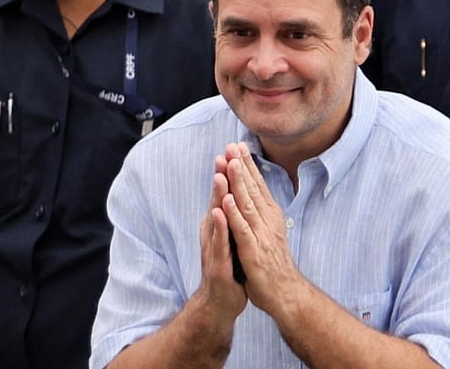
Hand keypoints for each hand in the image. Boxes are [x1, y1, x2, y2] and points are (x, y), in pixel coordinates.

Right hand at [194, 153, 246, 322]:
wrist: (220, 301)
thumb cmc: (228, 267)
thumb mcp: (232, 237)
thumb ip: (232, 216)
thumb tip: (236, 193)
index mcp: (221, 224)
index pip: (226, 194)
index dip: (229, 173)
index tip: (233, 149)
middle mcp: (214, 232)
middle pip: (218, 200)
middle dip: (221, 176)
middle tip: (223, 152)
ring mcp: (213, 247)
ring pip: (216, 218)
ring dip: (217, 196)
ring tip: (220, 176)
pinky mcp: (216, 263)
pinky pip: (219, 242)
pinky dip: (219, 227)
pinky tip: (218, 212)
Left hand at [220, 142, 307, 315]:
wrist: (284, 292)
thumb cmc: (274, 262)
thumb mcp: (269, 231)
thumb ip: (261, 212)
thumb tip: (255, 192)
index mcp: (270, 215)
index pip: (257, 185)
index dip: (247, 165)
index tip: (238, 146)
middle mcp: (267, 221)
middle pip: (252, 189)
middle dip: (241, 166)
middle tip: (232, 145)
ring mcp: (261, 235)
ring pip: (247, 204)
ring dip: (238, 182)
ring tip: (229, 163)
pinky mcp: (253, 251)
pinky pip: (242, 229)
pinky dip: (234, 214)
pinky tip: (226, 200)